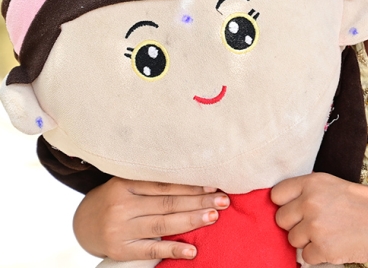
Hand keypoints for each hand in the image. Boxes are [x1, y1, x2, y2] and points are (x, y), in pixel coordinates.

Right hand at [73, 177, 228, 260]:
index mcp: (125, 184)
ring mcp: (120, 229)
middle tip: (223, 201)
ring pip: (162, 224)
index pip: (164, 184)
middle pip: (167, 203)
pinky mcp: (121, 249)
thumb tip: (197, 178)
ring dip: (191, 221)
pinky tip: (192, 251)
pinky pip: (151, 250)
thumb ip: (154, 180)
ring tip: (214, 217)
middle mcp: (121, 205)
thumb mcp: (128, 183)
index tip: (215, 185)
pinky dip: (173, 249)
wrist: (83, 224)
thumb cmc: (117, 199)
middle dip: (199, 202)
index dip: (191, 185)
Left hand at [272, 172, 367, 264]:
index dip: (285, 204)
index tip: (295, 209)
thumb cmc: (367, 204)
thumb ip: (311, 193)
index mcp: (314, 182)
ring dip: (307, 241)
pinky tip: (336, 245)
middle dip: (295, 224)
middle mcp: (311, 201)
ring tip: (330, 233)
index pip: (277, 195)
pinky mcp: (322, 249)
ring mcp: (315, 226)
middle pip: (281, 219)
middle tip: (317, 224)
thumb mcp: (336, 185)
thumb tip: (287, 207)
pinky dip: (318, 255)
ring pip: (292, 240)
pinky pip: (306, 257)